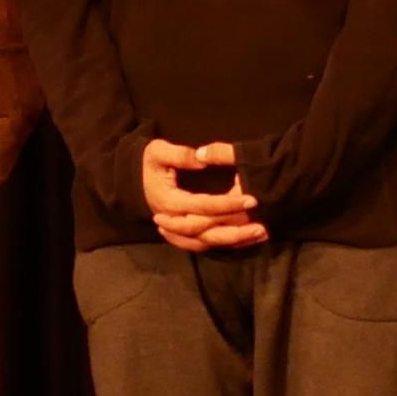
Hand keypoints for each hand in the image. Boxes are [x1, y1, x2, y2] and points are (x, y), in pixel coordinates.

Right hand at [140, 137, 269, 251]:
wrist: (133, 180)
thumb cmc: (149, 163)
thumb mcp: (158, 151)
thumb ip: (180, 155)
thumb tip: (201, 158)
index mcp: (171, 202)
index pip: (204, 206)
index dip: (228, 204)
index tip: (251, 198)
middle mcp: (176, 220)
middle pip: (208, 232)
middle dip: (236, 229)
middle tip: (263, 224)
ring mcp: (180, 230)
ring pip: (209, 243)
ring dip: (235, 241)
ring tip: (262, 234)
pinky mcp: (186, 232)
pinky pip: (206, 244)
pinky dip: (227, 244)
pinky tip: (249, 240)